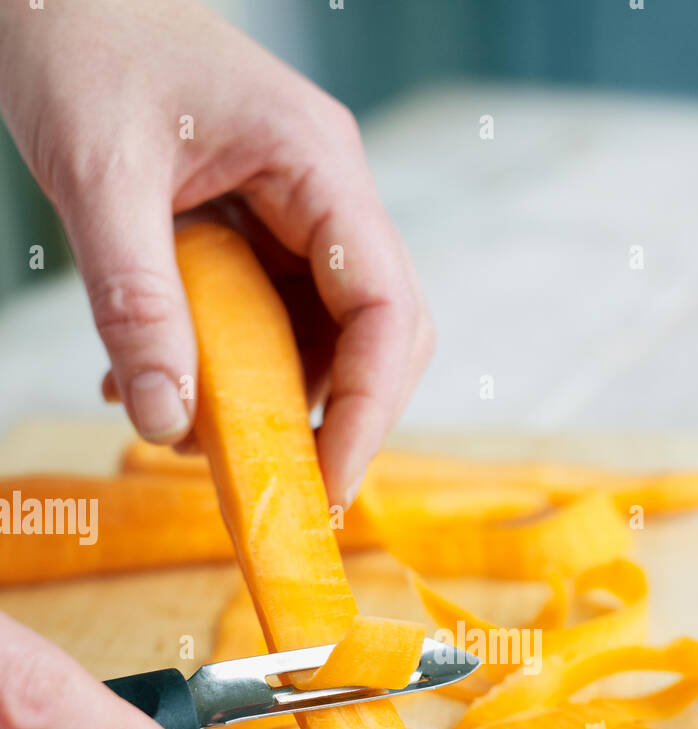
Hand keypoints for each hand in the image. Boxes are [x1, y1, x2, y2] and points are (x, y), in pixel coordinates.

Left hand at [0, 0, 432, 506]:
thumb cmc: (80, 39)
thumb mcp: (98, 176)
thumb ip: (135, 301)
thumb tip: (167, 420)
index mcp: (316, 165)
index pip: (387, 309)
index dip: (369, 410)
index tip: (327, 483)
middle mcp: (324, 196)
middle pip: (375, 336)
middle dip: (329, 417)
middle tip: (275, 483)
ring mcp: (296, 214)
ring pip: (318, 338)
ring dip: (262, 399)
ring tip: (182, 429)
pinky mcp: (258, 232)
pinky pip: (265, 320)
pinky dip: (222, 368)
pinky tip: (159, 382)